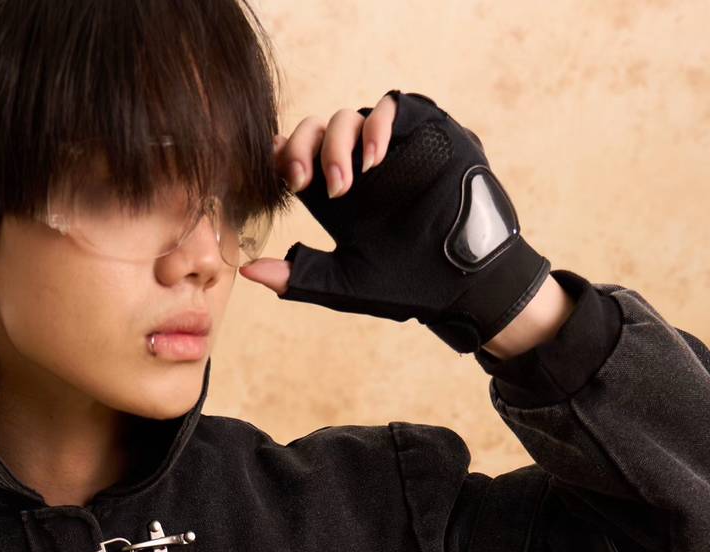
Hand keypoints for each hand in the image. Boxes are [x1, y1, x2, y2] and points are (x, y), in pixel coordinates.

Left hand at [239, 90, 551, 354]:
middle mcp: (356, 168)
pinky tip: (372, 162)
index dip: (281, 163)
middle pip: (312, 131)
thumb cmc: (405, 286)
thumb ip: (298, 277)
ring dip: (335, 145)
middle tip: (301, 181)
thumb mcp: (343, 284)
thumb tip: (247, 271)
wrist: (462, 283)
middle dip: (300, 150)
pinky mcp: (421, 134)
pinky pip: (390, 107)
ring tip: (342, 186)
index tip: (281, 186)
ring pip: (346, 117)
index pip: (294, 160)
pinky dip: (375, 127)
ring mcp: (387, 149)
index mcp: (334, 197)